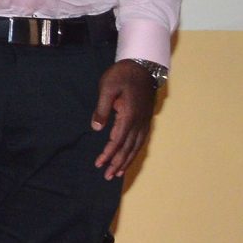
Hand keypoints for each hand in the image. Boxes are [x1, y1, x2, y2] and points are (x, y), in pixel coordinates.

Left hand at [92, 60, 158, 179]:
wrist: (143, 66)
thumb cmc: (122, 75)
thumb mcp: (107, 88)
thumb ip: (101, 109)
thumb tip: (96, 128)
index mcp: (129, 115)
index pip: (118, 140)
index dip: (108, 154)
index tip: (99, 164)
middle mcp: (140, 121)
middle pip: (128, 148)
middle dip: (117, 163)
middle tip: (107, 176)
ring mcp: (145, 121)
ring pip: (136, 146)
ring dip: (127, 160)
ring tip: (118, 173)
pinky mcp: (146, 119)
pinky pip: (141, 140)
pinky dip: (135, 151)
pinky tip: (129, 158)